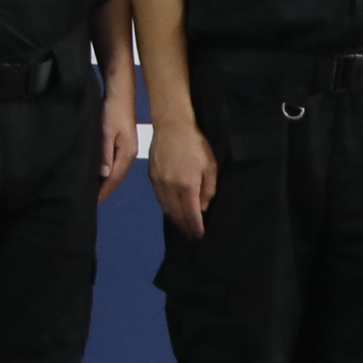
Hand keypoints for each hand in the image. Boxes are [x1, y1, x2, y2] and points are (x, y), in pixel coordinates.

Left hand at [96, 88, 138, 200]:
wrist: (121, 94)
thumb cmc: (112, 110)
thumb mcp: (106, 131)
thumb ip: (104, 153)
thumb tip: (104, 174)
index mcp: (126, 153)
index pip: (114, 179)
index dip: (103, 192)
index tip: (93, 203)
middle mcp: (128, 154)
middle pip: (115, 179)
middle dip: (104, 191)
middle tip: (90, 203)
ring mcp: (126, 150)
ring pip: (115, 172)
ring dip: (105, 183)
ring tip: (93, 193)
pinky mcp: (122, 145)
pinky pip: (115, 164)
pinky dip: (107, 173)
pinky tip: (99, 176)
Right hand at [151, 115, 217, 236]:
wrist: (172, 127)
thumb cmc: (196, 145)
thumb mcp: (210, 166)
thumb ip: (208, 189)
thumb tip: (202, 207)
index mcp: (186, 184)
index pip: (190, 212)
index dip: (195, 225)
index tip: (199, 234)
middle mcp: (170, 186)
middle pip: (176, 213)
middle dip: (184, 226)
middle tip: (191, 235)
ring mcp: (159, 182)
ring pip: (166, 207)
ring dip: (174, 219)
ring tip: (182, 227)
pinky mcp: (152, 177)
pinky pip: (160, 198)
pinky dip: (166, 208)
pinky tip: (172, 211)